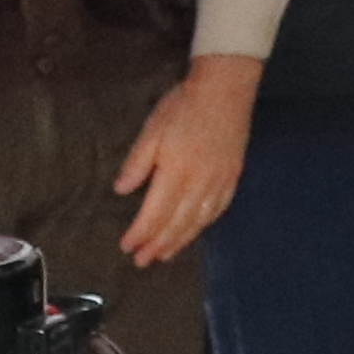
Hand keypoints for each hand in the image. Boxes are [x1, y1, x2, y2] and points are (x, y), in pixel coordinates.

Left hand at [110, 57, 258, 264]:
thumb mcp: (152, 131)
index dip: (140, 233)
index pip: (155, 213)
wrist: (225, 91)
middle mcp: (199, 185)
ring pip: (198, 221)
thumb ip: (137, 163)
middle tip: (142, 262)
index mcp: (176, 174)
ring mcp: (219, 183)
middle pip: (176, 223)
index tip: (127, 246)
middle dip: (158, 244)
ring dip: (180, 241)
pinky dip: (203, 225)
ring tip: (165, 255)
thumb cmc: (182, 108)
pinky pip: (217, 209)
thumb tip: (121, 191)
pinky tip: (195, 231)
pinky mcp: (232, 177)